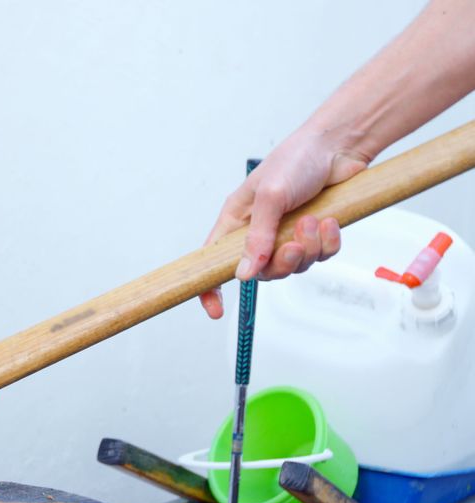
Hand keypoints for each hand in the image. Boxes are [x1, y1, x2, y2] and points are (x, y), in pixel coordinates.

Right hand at [199, 128, 369, 318]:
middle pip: (262, 271)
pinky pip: (320, 256)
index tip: (215, 309)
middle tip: (292, 244)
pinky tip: (329, 221)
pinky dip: (327, 242)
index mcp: (236, 221)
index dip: (210, 287)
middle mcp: (259, 231)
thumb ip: (257, 237)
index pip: (214, 261)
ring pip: (294, 265)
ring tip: (314, 221)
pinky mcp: (314, 234)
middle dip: (281, 263)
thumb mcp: (270, 196)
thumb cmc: (296, 159)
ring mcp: (287, 234)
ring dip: (308, 248)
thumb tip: (245, 272)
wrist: (338, 146)